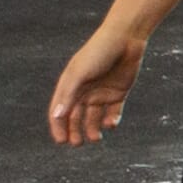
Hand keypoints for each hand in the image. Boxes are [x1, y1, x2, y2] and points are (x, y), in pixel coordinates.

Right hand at [47, 24, 145, 146]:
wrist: (126, 38)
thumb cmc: (99, 52)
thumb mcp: (80, 73)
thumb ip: (68, 94)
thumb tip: (57, 116)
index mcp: (70, 85)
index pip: (60, 111)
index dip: (58, 127)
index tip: (61, 141)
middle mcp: (84, 91)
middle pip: (75, 117)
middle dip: (75, 132)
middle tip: (77, 143)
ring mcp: (101, 93)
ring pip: (94, 118)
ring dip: (93, 130)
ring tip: (95, 138)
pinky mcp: (118, 93)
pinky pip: (113, 113)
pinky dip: (111, 122)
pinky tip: (111, 124)